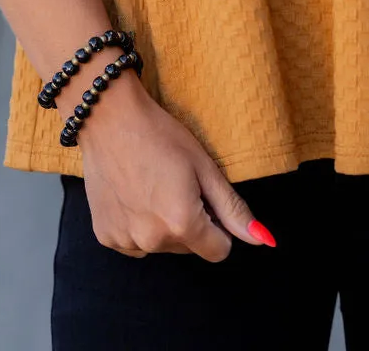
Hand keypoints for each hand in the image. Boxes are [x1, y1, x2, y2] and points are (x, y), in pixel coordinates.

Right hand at [60, 75, 274, 261]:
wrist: (109, 118)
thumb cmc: (159, 134)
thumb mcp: (203, 166)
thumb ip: (232, 208)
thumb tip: (263, 240)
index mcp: (181, 223)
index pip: (218, 251)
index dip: (218, 225)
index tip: (205, 197)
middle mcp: (152, 240)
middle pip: (189, 248)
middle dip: (189, 223)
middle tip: (175, 183)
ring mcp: (125, 241)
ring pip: (161, 245)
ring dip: (162, 225)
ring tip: (151, 185)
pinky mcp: (105, 236)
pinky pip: (134, 243)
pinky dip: (137, 224)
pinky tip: (132, 193)